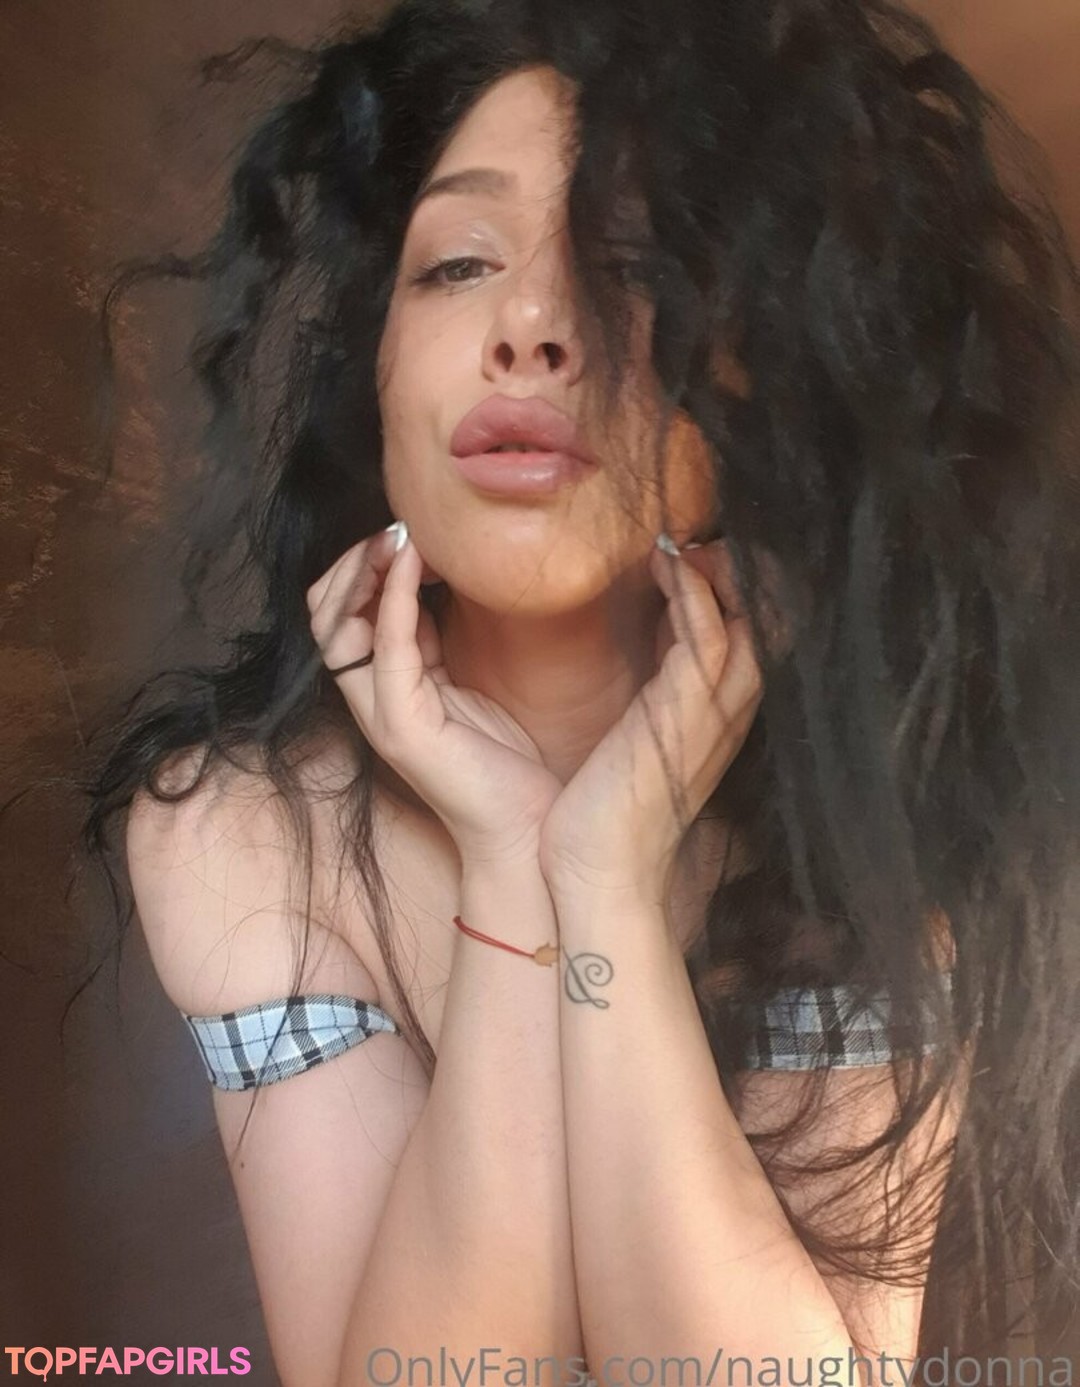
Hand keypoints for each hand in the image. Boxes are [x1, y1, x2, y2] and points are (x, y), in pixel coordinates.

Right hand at [307, 523, 561, 866]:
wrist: (524, 829)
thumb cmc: (502, 762)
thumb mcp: (461, 684)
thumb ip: (433, 641)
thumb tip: (424, 581)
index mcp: (380, 689)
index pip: (339, 614)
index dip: (360, 568)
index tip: (402, 535)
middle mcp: (369, 701)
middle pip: (324, 615)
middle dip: (352, 563)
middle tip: (395, 530)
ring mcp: (380, 715)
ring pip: (338, 625)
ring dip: (365, 570)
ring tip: (400, 536)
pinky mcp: (404, 725)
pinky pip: (388, 644)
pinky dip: (398, 595)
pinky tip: (416, 561)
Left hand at [537, 538, 763, 904]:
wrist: (592, 878)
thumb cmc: (598, 814)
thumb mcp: (632, 741)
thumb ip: (648, 695)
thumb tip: (638, 647)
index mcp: (710, 715)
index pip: (745, 631)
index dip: (730, 584)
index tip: (688, 548)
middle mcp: (724, 713)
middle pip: (768, 619)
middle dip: (741, 569)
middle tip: (697, 535)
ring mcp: (711, 719)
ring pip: (752, 623)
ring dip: (723, 572)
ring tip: (682, 539)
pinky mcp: (684, 724)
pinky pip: (708, 643)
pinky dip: (695, 597)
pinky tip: (668, 565)